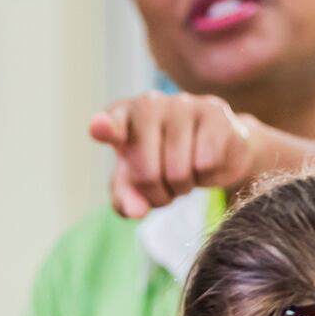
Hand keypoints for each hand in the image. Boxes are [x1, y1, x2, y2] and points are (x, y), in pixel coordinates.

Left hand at [88, 91, 294, 219]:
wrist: (216, 149)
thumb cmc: (164, 164)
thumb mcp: (136, 184)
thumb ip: (127, 198)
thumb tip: (136, 211)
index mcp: (122, 116)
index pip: (111, 124)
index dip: (106, 128)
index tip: (98, 128)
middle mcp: (149, 104)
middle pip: (146, 172)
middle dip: (156, 194)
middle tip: (165, 188)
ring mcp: (183, 104)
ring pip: (179, 171)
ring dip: (183, 187)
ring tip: (185, 174)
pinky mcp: (215, 112)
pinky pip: (207, 164)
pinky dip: (207, 176)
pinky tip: (206, 164)